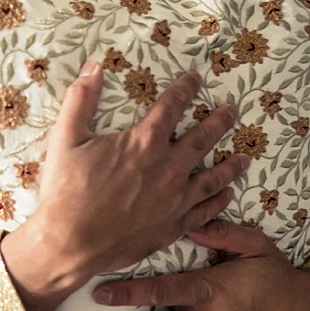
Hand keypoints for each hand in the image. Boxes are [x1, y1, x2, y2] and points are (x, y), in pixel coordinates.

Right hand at [0, 62, 250, 310]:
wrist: (69, 243)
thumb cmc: (65, 191)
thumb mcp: (65, 139)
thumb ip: (80, 100)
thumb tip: (92, 67)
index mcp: (143, 143)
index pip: (171, 107)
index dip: (185, 89)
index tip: (196, 78)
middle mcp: (168, 168)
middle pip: (202, 139)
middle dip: (219, 122)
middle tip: (232, 111)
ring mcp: (175, 199)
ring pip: (213, 177)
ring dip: (230, 165)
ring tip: (244, 157)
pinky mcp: (174, 225)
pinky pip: (205, 210)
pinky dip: (219, 201)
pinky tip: (227, 194)